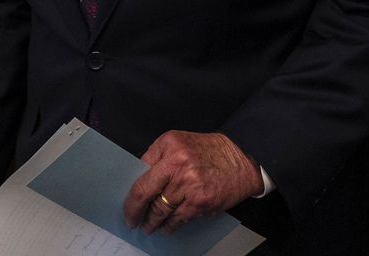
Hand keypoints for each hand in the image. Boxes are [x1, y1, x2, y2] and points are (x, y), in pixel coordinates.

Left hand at [122, 131, 262, 235]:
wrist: (241, 160)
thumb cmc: (209, 150)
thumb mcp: (179, 141)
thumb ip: (158, 157)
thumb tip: (139, 178)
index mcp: (170, 146)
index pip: (142, 175)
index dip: (132, 197)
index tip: (127, 207)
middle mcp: (179, 164)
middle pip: (149, 195)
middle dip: (137, 212)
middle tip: (132, 221)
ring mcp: (191, 185)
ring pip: (163, 210)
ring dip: (153, 222)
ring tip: (149, 227)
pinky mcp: (202, 201)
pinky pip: (180, 218)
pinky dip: (171, 225)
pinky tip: (166, 228)